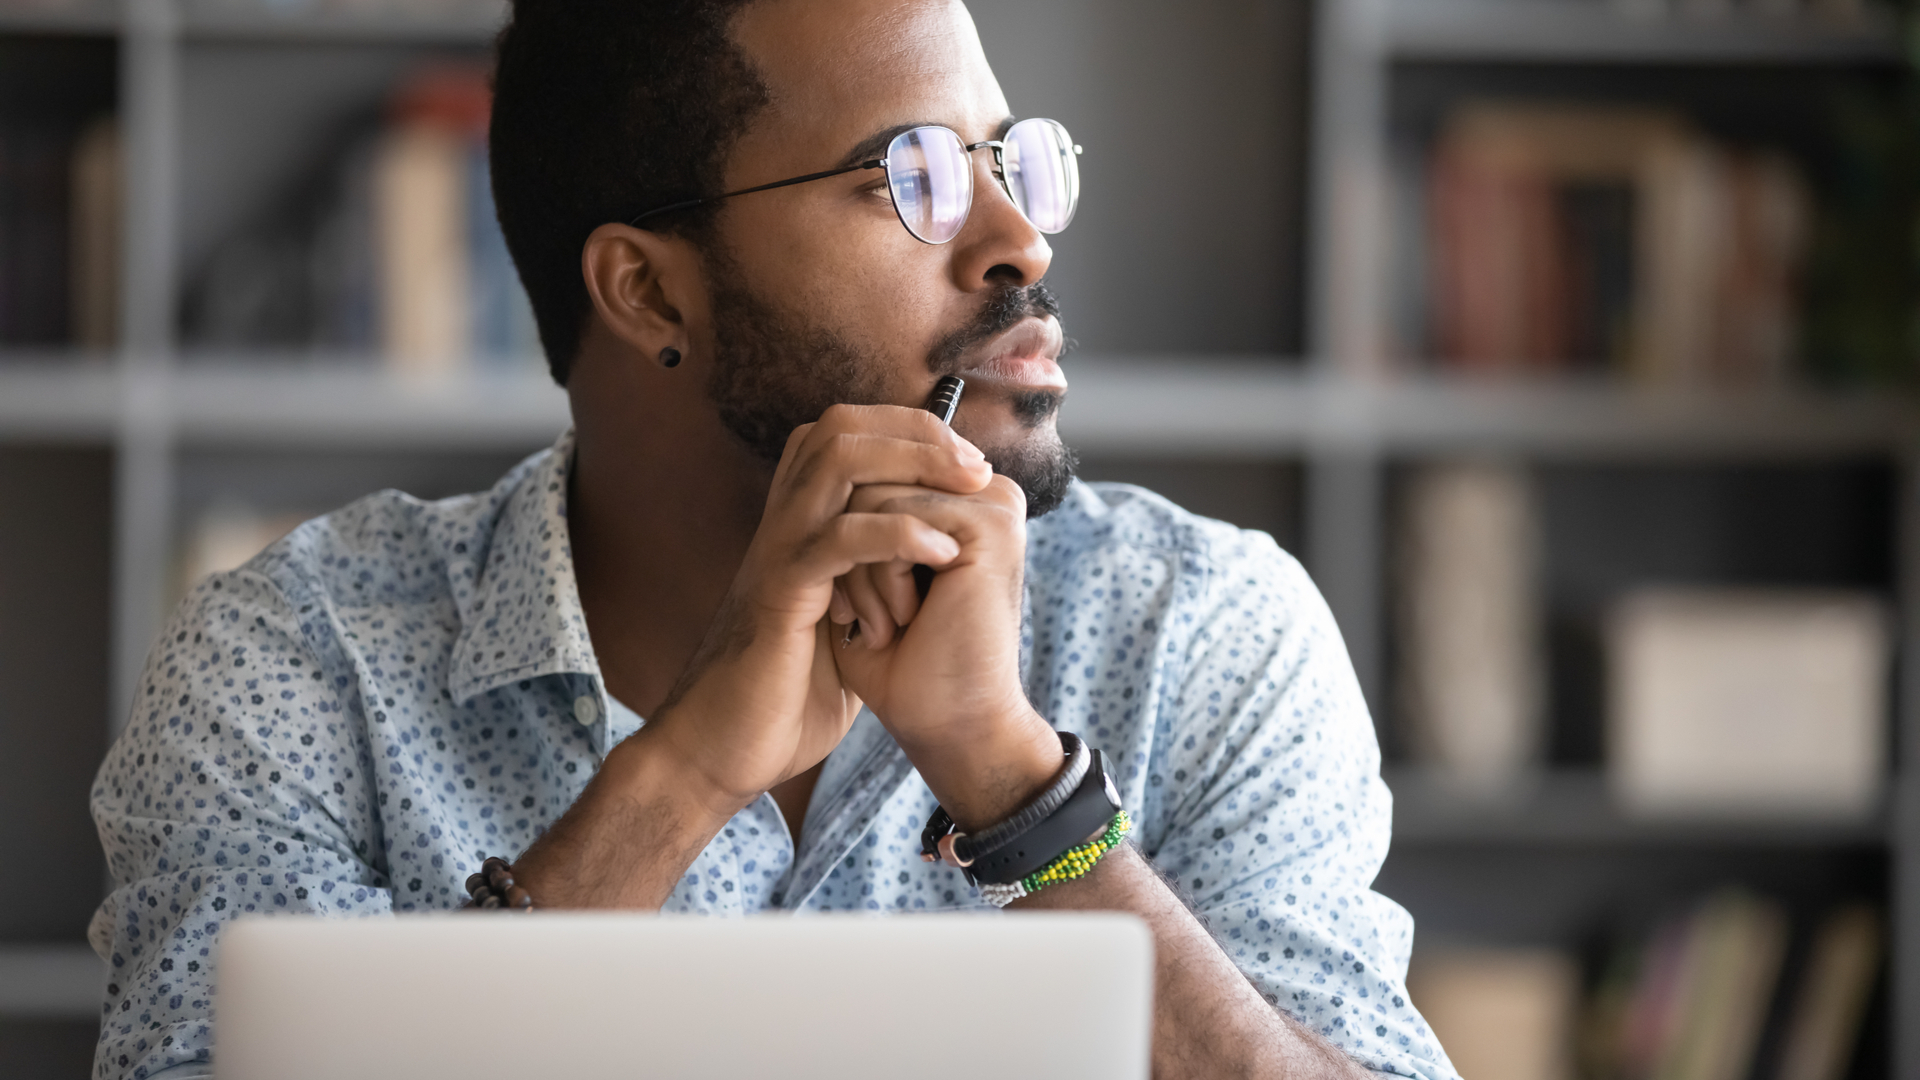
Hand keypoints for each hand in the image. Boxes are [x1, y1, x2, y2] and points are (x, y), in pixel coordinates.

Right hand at [629, 405, 994, 818]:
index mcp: (797, 527)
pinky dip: (897, 533)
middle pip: (841, 428)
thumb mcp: (843, 626)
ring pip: (837, 460)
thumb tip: (933, 567)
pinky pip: (838, 538)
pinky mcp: (779, 592)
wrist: (721, 752)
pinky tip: (941, 552)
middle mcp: (782, 525)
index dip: (908, 430)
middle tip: (975, 464)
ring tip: (967, 487)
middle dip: (917, 432)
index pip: (845, 434)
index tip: (967, 462)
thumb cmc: (784, 696)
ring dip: (912, 462)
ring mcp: (777, 551)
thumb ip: (872, 585)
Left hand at [827, 475, 1060, 828]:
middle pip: (869, 476)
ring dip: (862, 574)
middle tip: (877, 620)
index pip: (872, 472)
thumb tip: (832, 451)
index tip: (862, 601)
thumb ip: (862, 510)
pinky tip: (906, 621)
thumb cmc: (901, 662)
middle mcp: (986, 494)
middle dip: (852, 555)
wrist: (942, 728)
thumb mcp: (870, 569)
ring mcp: (995, 505)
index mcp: (964, 499)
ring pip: (872, 497)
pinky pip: (894, 518)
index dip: (846, 536)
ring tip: (893, 624)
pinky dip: (880, 579)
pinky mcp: (991, 527)